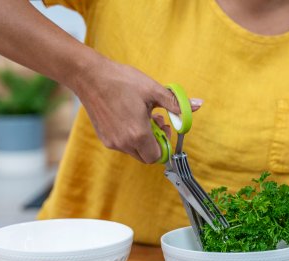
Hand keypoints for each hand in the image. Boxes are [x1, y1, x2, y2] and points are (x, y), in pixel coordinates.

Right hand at [71, 56, 201, 162]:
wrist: (89, 76)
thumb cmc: (122, 81)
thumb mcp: (153, 90)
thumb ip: (176, 103)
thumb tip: (198, 105)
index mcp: (138, 134)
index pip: (157, 156)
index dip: (165, 145)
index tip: (166, 127)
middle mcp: (123, 143)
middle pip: (147, 156)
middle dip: (156, 142)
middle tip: (157, 121)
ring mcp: (112, 142)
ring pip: (135, 150)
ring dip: (143, 138)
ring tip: (143, 115)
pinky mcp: (104, 138)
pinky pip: (123, 144)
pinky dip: (130, 135)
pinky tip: (129, 116)